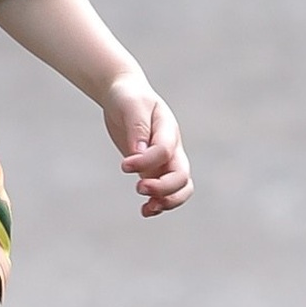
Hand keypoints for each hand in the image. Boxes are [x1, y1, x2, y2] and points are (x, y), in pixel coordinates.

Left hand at [102, 70, 189, 215]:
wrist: (126, 96)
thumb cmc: (129, 98)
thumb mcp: (131, 106)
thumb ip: (137, 129)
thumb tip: (138, 154)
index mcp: (168, 129)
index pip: (165, 151)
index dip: (146, 162)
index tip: (124, 165)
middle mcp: (172, 148)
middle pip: (181, 176)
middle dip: (163, 188)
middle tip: (139, 187)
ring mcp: (165, 161)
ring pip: (180, 188)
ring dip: (168, 201)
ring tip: (147, 208)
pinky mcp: (154, 170)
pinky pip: (165, 193)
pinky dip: (158, 205)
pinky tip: (145, 210)